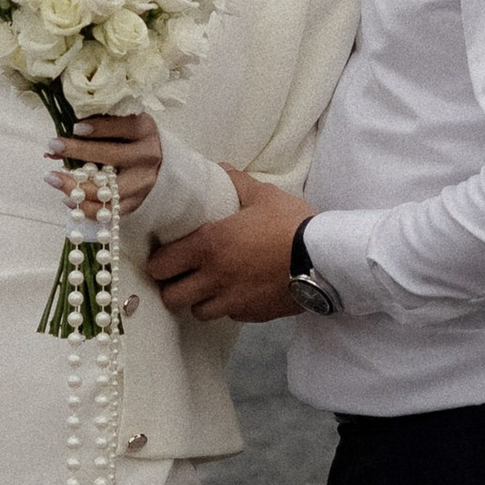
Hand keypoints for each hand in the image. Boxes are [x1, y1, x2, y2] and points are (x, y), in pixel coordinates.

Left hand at [47, 110, 162, 216]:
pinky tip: (67, 198)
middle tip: (54, 145)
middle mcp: (147, 157)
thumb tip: (59, 142)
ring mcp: (142, 183)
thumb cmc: (129, 140)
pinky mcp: (135, 202)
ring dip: (77, 186)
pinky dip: (85, 207)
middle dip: (79, 151)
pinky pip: (107, 210)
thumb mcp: (119, 127)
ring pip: (108, 189)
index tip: (75, 127)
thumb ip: (94, 129)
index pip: (123, 126)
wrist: (158, 166)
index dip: (99, 127)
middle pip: (112, 156)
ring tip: (53, 178)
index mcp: (145, 131)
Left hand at [147, 171, 310, 324]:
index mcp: (208, 246)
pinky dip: (228, 307)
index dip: (159, 262)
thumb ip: (236, 182)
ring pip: (198, 312)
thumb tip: (220, 169)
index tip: (165, 256)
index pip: (161, 265)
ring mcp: (233, 302)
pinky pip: (229, 316)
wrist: (325, 259)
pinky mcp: (253, 316)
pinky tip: (238, 293)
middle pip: (172, 297)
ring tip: (209, 287)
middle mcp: (214, 279)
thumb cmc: (290, 223)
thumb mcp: (263, 195)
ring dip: (199, 300)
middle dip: (173, 287)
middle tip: (182, 275)